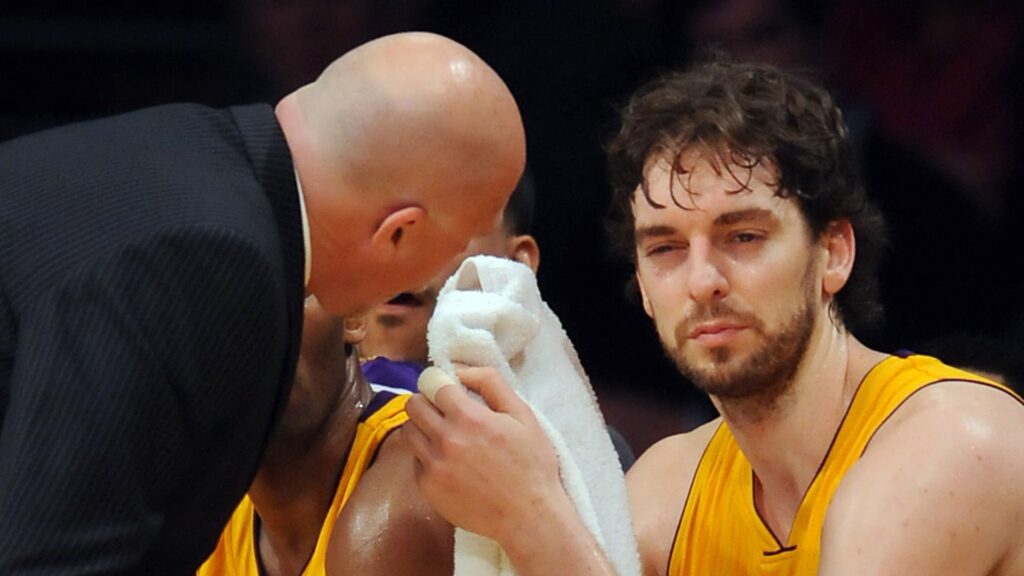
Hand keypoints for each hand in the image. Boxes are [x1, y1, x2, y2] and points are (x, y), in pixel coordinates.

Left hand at [403, 366, 563, 543]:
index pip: (432, 383)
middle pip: (413, 404)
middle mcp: (445, 440)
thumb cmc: (531, 463)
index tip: (447, 388)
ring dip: (423, 427)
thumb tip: (460, 369)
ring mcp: (433, 466)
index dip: (440, 381)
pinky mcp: (427, 488)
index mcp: (469, 418)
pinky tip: (449, 462)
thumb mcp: (522, 414)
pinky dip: (427, 456)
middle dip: (427, 401)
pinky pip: (415, 460)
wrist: (528, 516)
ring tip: (445, 435)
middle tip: (445, 410)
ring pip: (409, 431)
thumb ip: (490, 383)